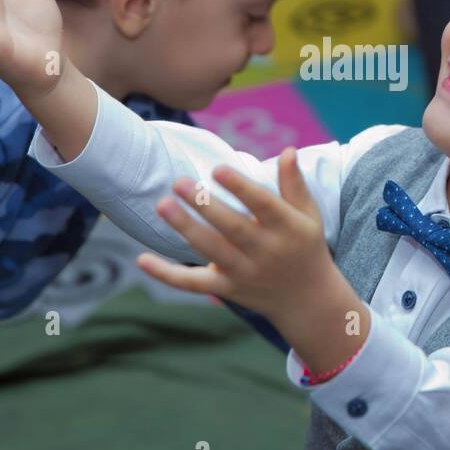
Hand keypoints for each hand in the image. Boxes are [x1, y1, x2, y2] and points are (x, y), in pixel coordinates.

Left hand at [137, 148, 368, 370]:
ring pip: (211, 250)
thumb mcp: (308, 215)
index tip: (217, 168)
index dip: (240, 187)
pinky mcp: (227, 289)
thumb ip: (295, 183)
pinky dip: (167, 275)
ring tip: (162, 204)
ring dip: (185, 228)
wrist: (308, 300)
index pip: (262, 205)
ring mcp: (245, 272)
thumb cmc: (305, 247)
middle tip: (179, 182)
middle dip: (205, 206)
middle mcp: (265, 251)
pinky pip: (193, 283)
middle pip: (232, 227)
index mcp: (287, 228)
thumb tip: (287, 149)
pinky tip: (141, 260)